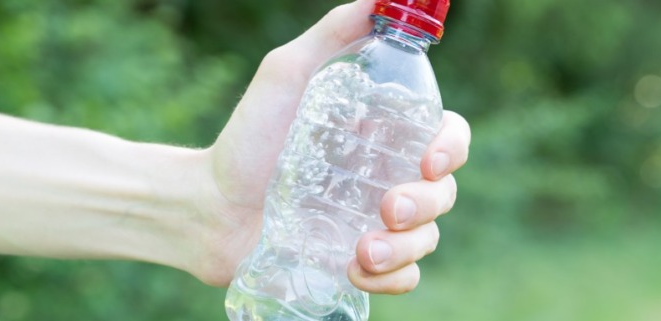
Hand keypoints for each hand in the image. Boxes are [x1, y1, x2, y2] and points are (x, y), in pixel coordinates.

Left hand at [190, 0, 470, 292]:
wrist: (208, 207)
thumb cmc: (247, 140)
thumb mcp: (285, 76)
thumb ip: (332, 36)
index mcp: (382, 137)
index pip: (446, 137)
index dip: (452, 148)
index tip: (429, 159)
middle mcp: (386, 179)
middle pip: (442, 192)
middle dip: (425, 203)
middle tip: (387, 208)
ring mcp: (374, 224)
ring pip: (427, 239)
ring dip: (406, 248)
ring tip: (360, 250)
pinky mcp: (358, 263)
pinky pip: (402, 277)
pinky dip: (391, 277)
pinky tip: (354, 269)